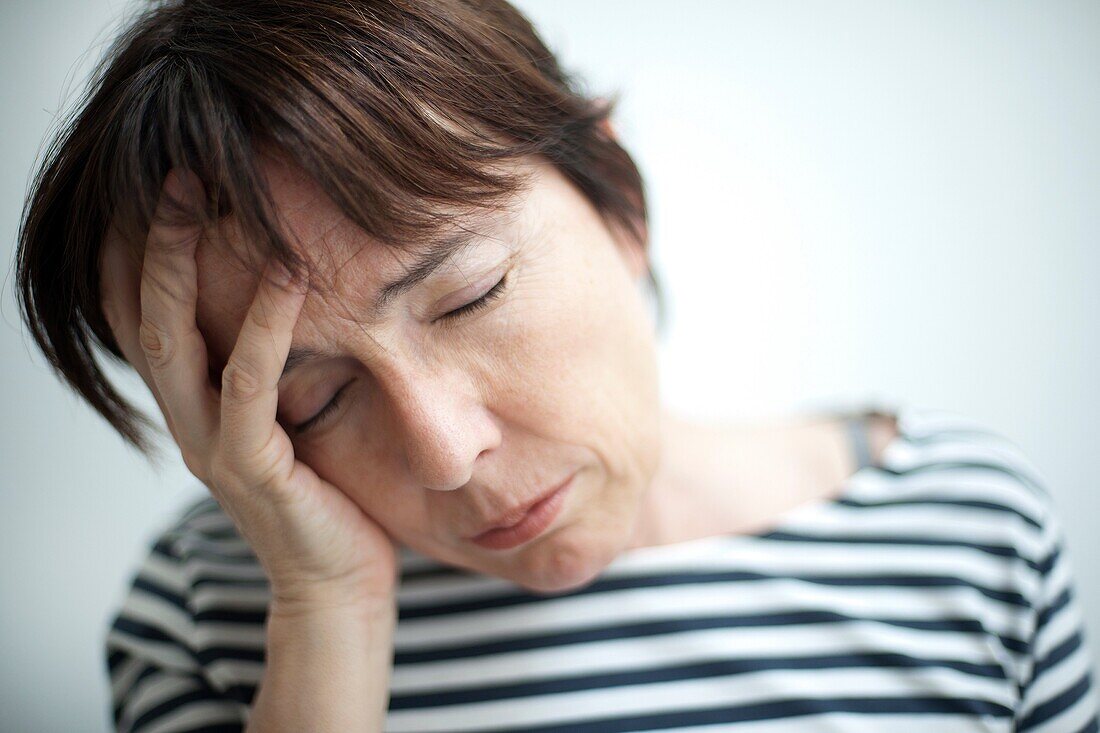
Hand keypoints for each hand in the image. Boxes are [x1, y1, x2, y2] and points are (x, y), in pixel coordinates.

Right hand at [100, 169, 398, 613]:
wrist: (340, 586)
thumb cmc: (327, 497)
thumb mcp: (292, 419)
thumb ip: (276, 368)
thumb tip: (299, 295)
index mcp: (195, 409)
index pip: (148, 321)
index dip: (138, 255)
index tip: (153, 188)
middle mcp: (188, 423)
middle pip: (146, 318)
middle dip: (152, 242)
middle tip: (171, 170)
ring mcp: (212, 447)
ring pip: (176, 342)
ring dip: (182, 264)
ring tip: (202, 193)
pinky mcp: (251, 468)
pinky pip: (247, 383)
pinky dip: (263, 323)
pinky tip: (287, 271)